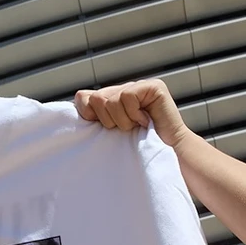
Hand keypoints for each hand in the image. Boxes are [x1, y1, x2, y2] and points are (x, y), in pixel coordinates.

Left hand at [74, 79, 193, 149]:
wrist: (166, 158)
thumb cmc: (136, 150)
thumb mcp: (108, 133)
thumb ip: (93, 115)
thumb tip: (79, 97)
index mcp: (111, 99)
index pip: (83, 98)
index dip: (88, 115)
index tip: (106, 129)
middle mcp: (123, 90)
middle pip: (96, 99)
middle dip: (108, 121)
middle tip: (126, 130)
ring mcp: (138, 87)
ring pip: (110, 100)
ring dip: (123, 121)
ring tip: (137, 127)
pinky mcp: (153, 87)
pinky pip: (127, 97)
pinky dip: (133, 114)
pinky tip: (145, 121)